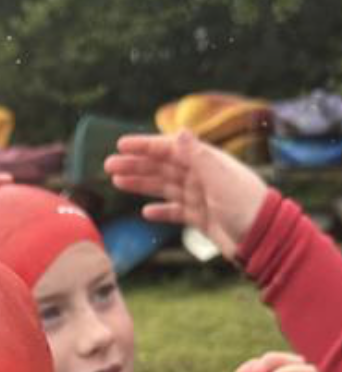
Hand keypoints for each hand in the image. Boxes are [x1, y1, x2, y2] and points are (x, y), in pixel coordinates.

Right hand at [104, 130, 266, 258]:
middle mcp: (201, 177)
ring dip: (142, 184)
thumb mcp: (219, 180)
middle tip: (109, 166)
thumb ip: (197, 157)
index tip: (120, 145)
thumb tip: (178, 133)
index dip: (144, 146)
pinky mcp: (202, 218)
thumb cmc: (245, 206)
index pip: (169, 149)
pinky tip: (146, 212)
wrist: (262, 238)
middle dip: (136, 165)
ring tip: (119, 182)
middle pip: (162, 167)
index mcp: (205, 162)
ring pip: (165, 188)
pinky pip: (176, 212)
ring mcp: (201, 197)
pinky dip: (161, 211)